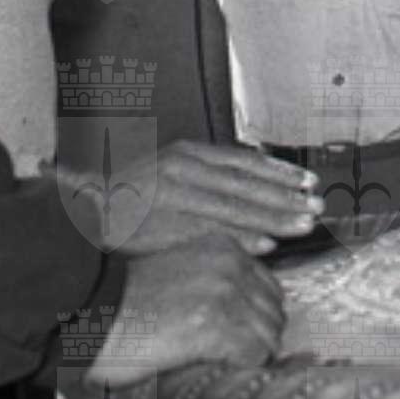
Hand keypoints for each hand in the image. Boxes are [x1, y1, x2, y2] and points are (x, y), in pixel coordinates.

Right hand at [86, 237, 285, 386]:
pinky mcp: (217, 324)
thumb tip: (249, 322)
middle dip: (255, 340)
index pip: (269, 291)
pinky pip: (255, 355)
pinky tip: (208, 368)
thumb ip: (215, 287)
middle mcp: (232, 264)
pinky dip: (238, 369)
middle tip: (222, 359)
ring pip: (269, 337)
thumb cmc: (121, 306)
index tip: (234, 341)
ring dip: (246, 358)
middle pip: (274, 313)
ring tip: (211, 366)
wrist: (83, 314)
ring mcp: (227, 292)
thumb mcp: (178, 278)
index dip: (254, 321)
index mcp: (223, 248)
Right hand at [116, 142, 322, 255]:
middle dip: (286, 196)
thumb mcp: (170, 176)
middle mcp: (183, 168)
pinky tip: (267, 244)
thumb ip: (209, 180)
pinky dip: (243, 237)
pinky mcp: (166, 224)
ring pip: (236, 207)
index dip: (279, 172)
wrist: (81, 217)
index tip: (307, 181)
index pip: (244, 162)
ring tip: (304, 224)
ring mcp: (175, 195)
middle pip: (247, 184)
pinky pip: (213, 232)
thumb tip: (257, 186)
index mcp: (187, 154)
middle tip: (318, 205)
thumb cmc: (130, 203)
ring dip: (274, 217)